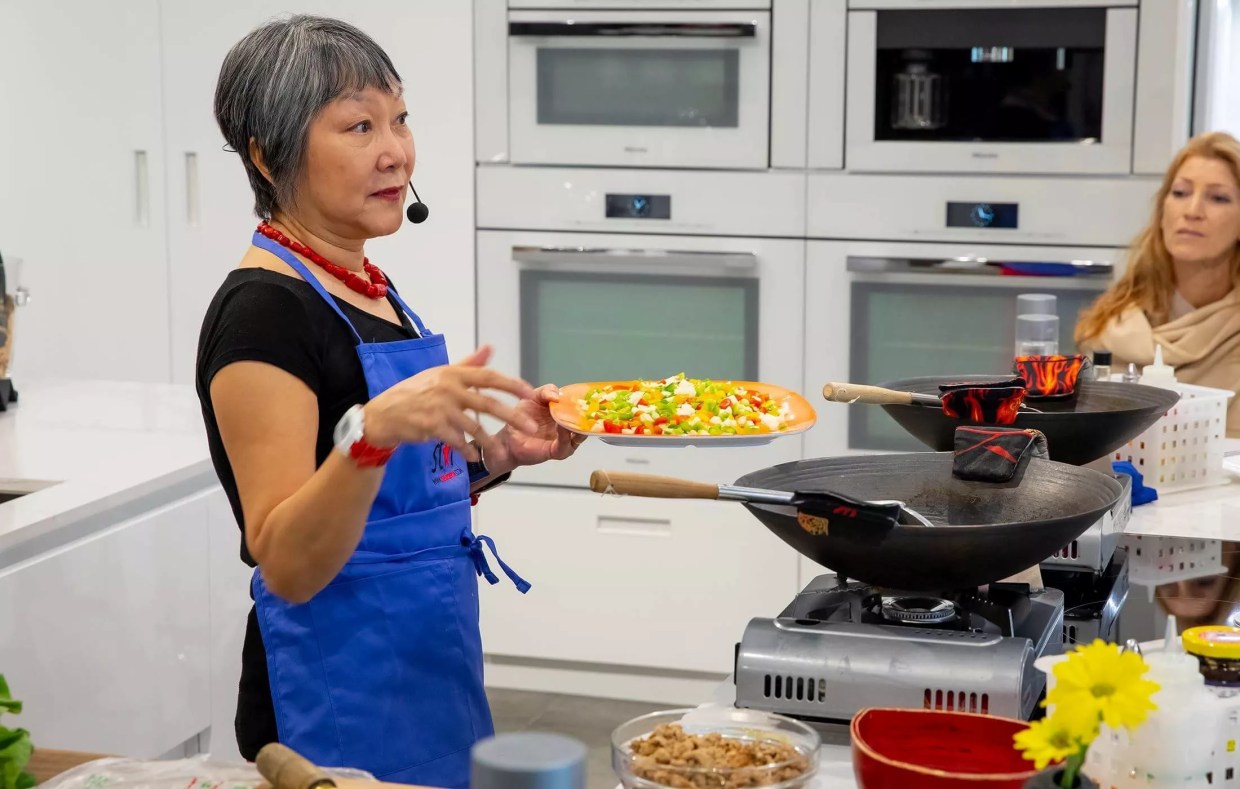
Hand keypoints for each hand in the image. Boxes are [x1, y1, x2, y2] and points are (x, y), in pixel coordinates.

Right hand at [362, 346, 537, 462]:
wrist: (384, 413)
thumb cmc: (415, 392)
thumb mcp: (440, 373)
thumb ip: (468, 364)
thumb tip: (489, 348)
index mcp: (453, 373)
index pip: (489, 376)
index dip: (512, 384)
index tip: (530, 392)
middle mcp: (449, 388)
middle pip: (488, 403)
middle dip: (512, 416)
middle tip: (531, 427)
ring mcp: (441, 408)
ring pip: (474, 427)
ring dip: (489, 441)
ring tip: (499, 451)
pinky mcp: (432, 426)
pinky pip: (457, 440)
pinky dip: (466, 449)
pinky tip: (472, 455)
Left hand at [488, 384, 586, 471]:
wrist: (510, 438)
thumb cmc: (523, 418)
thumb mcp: (534, 398)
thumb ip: (546, 391)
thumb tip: (557, 396)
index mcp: (567, 413)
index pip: (583, 407)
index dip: (586, 401)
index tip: (587, 394)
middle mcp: (570, 427)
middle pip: (586, 422)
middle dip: (587, 414)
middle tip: (586, 405)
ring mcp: (566, 440)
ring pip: (579, 434)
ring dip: (577, 425)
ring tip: (573, 415)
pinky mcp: (558, 452)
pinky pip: (566, 444)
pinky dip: (565, 436)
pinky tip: (562, 426)